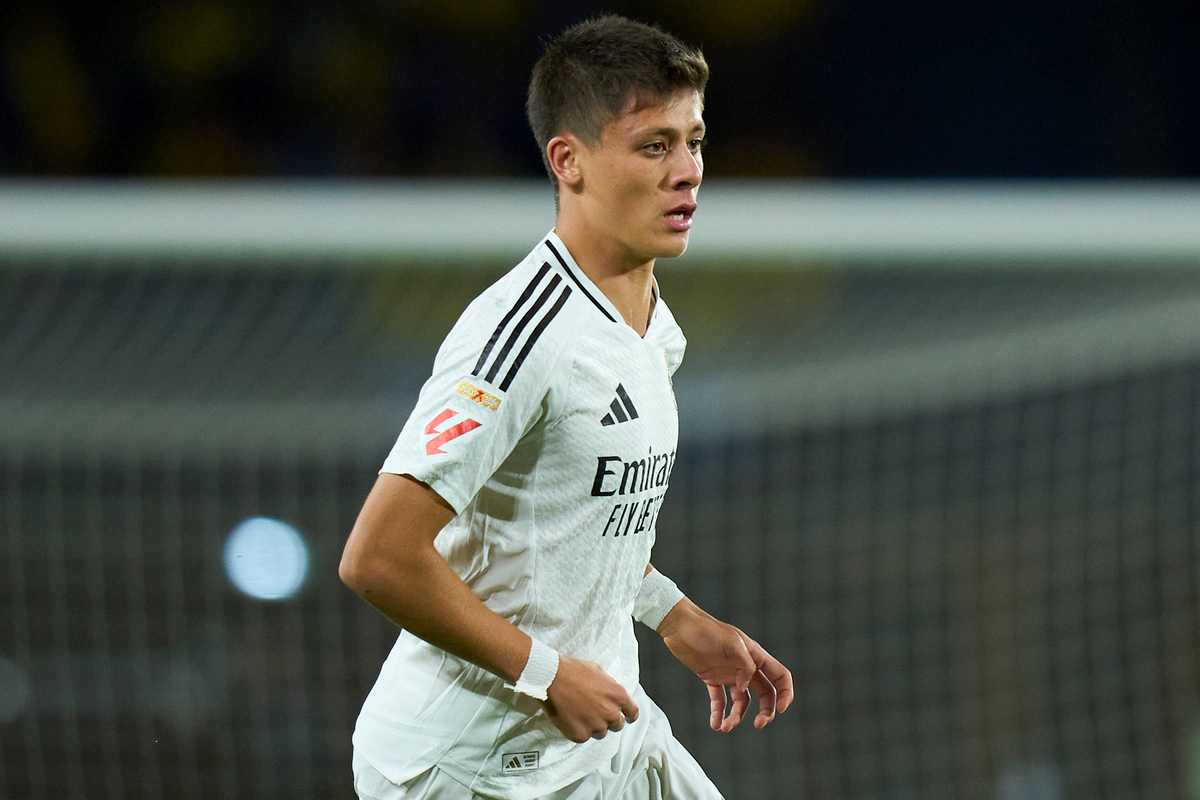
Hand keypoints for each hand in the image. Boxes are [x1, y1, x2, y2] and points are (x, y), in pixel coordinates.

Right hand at [543, 657, 638, 742]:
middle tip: (596, 713)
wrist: (551, 678)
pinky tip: (571, 719)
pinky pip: (584, 737)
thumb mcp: (599, 672)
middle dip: (610, 720)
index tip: (625, 717)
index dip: (629, 715)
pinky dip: (579, 730)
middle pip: (618, 725)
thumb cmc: (573, 670)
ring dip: (594, 726)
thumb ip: (609, 688)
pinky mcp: (580, 735)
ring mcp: (596, 726)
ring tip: (581, 714)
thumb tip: (611, 695)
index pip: (633, 713)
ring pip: (601, 733)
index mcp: (618, 695)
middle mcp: (610, 713)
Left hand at [658, 602, 793, 731]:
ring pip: (742, 701)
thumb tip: (745, 687)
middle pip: (765, 693)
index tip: (781, 710)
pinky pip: (720, 700)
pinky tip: (715, 724)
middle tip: (759, 725)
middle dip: (765, 711)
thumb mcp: (730, 643)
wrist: (679, 625)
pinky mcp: (711, 677)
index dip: (786, 693)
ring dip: (737, 717)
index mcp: (754, 655)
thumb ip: (744, 664)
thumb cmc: (705, 630)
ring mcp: (728, 673)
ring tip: (725, 727)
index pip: (779, 675)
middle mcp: (744, 666)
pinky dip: (719, 713)